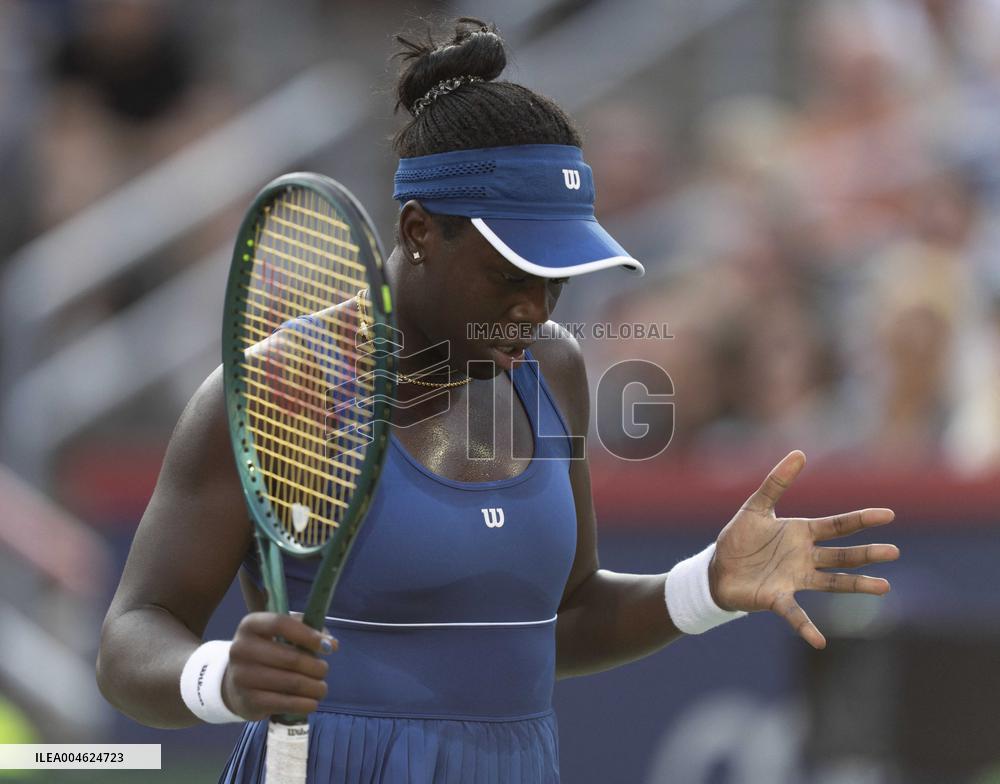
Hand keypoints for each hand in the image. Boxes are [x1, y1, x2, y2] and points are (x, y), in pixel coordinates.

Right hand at [222, 612, 336, 719]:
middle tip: (324, 670)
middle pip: (291, 658)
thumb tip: (332, 644)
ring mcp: (242, 676)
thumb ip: (308, 632)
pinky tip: (312, 702)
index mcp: (250, 625)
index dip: (308, 635)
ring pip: (291, 682)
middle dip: (316, 666)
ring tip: (321, 688)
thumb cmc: (267, 653)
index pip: (281, 623)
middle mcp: (241, 649)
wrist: (236, 684)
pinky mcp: (248, 701)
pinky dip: (304, 704)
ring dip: (314, 687)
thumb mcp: (280, 635)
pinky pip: (285, 703)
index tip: (328, 646)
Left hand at [709, 451, 898, 649]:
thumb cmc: (740, 538)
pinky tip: (819, 642)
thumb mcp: (756, 506)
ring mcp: (795, 579)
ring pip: (832, 582)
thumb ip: (776, 482)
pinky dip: (806, 627)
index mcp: (801, 533)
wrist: (717, 569)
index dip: (860, 519)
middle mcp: (805, 557)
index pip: (837, 525)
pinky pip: (795, 614)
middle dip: (866, 553)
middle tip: (893, 551)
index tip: (887, 514)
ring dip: (856, 584)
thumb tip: (799, 453)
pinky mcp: (777, 598)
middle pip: (842, 554)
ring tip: (884, 587)